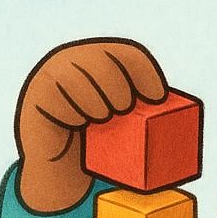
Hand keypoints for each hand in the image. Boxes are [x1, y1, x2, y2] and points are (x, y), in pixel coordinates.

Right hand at [15, 38, 167, 211]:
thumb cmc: (96, 142)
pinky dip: (77, 111)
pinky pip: (61, 97)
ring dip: (100, 103)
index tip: (158, 98)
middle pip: (106, 62)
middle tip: (123, 110)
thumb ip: (142, 115)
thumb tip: (180, 127)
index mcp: (99, 59)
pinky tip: (82, 121)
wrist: (58, 164)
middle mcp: (75, 59)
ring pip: (83, 78)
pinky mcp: (37, 94)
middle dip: (120, 90)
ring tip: (102, 118)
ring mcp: (54, 74)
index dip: (145, 72)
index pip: (127, 53)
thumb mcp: (121, 125)